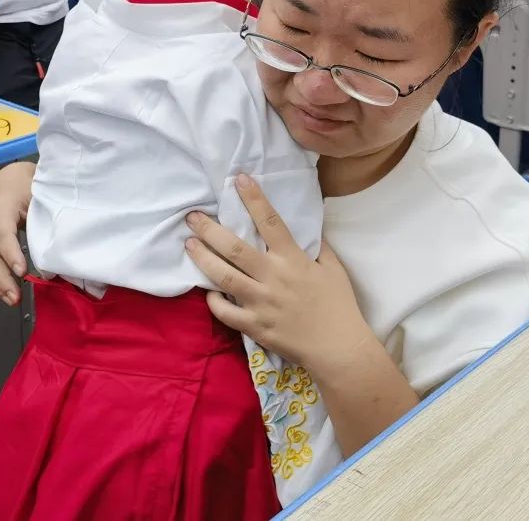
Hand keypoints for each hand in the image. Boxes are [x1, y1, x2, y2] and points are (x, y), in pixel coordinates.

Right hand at [0, 161, 36, 309]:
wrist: (7, 178)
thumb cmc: (27, 185)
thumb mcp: (38, 194)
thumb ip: (44, 218)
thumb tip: (53, 251)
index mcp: (1, 207)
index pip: (3, 233)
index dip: (11, 253)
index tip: (22, 271)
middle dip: (1, 278)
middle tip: (17, 296)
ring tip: (10, 300)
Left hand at [184, 174, 372, 371]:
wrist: (339, 348)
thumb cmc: (339, 306)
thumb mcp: (334, 269)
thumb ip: (317, 247)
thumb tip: (305, 229)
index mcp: (294, 260)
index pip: (270, 222)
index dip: (254, 199)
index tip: (239, 179)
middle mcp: (274, 277)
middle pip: (235, 248)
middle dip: (210, 230)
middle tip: (192, 217)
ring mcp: (261, 302)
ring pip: (224, 277)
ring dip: (203, 259)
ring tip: (189, 245)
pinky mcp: (254, 326)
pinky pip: (226, 312)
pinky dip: (214, 301)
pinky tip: (207, 292)